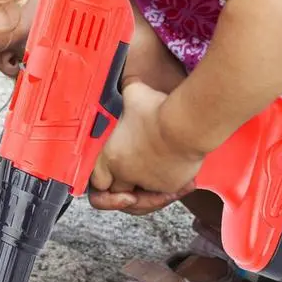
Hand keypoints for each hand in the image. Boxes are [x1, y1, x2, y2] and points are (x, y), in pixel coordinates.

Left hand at [89, 81, 203, 210]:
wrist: (184, 124)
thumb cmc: (158, 108)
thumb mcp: (134, 93)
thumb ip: (127, 91)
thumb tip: (128, 81)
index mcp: (110, 156)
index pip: (97, 182)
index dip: (103, 180)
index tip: (110, 178)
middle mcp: (126, 173)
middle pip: (117, 193)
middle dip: (124, 189)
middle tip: (132, 185)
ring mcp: (148, 182)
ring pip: (142, 200)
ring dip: (148, 196)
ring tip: (158, 187)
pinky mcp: (169, 186)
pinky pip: (164, 195)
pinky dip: (169, 190)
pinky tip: (178, 182)